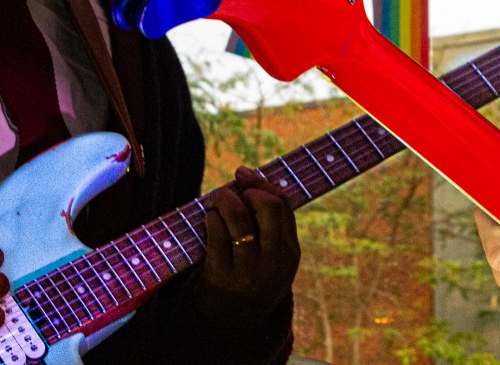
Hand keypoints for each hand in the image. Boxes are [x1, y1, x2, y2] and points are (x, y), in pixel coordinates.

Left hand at [194, 167, 299, 335]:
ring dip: (226, 200)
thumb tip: (246, 175)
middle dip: (250, 189)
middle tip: (234, 189)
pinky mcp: (222, 277)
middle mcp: (273, 260)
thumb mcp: (270, 257)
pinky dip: (212, 218)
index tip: (244, 174)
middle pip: (269, 207)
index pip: (284, 205)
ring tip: (219, 201)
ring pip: (240, 218)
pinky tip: (209, 218)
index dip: (263, 184)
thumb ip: (267, 223)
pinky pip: (216, 236)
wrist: (231, 326)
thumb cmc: (249, 278)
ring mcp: (249, 270)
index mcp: (290, 252)